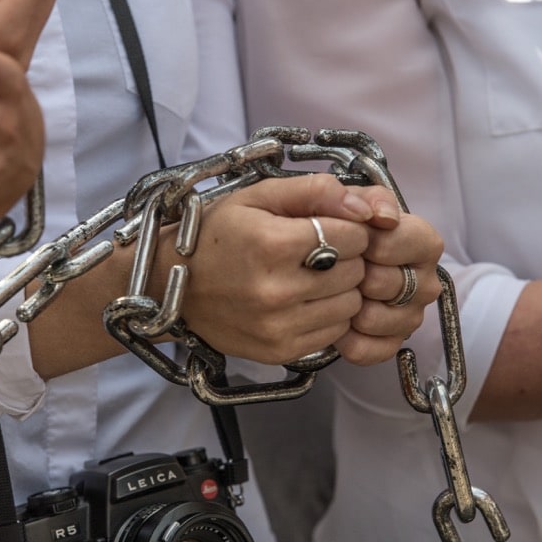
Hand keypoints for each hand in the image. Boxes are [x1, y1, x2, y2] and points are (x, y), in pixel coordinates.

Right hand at [176, 174, 385, 364]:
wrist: (172, 284)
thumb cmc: (218, 233)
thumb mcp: (259, 195)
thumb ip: (316, 190)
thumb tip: (369, 208)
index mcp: (272, 243)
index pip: (354, 235)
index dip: (350, 227)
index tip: (330, 226)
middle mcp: (276, 290)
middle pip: (357, 271)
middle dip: (348, 257)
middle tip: (320, 252)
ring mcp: (279, 326)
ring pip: (352, 305)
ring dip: (342, 288)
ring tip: (313, 276)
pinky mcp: (281, 351)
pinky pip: (335, 333)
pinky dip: (329, 315)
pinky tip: (305, 300)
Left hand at [336, 205, 443, 365]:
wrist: (303, 263)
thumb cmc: (326, 227)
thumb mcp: (335, 198)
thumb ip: (361, 195)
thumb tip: (382, 215)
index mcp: (421, 241)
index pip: (410, 242)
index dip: (372, 241)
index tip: (351, 238)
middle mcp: (424, 280)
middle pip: (388, 282)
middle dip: (355, 274)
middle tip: (337, 266)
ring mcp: (410, 315)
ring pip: (375, 318)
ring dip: (346, 306)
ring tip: (334, 291)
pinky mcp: (390, 343)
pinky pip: (365, 349)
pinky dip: (343, 337)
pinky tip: (335, 318)